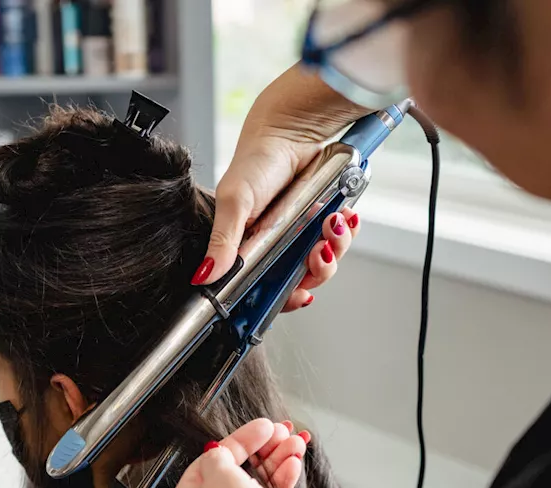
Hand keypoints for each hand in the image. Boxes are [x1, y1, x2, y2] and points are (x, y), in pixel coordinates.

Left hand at [166, 418, 311, 487]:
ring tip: (296, 445)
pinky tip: (293, 467)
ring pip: (253, 486)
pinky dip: (279, 484)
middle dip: (263, 449)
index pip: (212, 458)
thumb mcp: (222, 475)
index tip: (264, 426)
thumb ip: (219, 455)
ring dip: (276, 462)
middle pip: (235, 470)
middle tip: (283, 433)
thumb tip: (222, 451)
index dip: (242, 438)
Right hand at [196, 66, 367, 310]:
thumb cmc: (256, 161)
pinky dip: (346, 230)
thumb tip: (205, 277)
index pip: (266, 287)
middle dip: (316, 270)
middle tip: (318, 253)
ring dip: (335, 248)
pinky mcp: (324, 218)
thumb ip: (222, 242)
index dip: (284, 297)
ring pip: (326, 260)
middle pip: (301, 278)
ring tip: (332, 226)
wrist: (292, 127)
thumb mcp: (234, 202)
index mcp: (248, 247)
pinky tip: (343, 216)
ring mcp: (302, 232)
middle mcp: (275, 244)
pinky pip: (341, 237)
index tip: (297, 295)